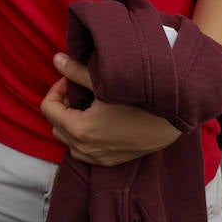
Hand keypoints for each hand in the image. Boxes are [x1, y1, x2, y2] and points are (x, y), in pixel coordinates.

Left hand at [40, 53, 181, 165]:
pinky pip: (83, 152)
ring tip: (88, 104)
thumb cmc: (139, 97)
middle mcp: (86, 149)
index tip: (72, 78)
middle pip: (56, 124)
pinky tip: (97, 119)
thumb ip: (75, 71)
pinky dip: (82, 136)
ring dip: (71, 121)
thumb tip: (56, 60)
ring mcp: (98, 158)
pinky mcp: (111, 161)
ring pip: (68, 140)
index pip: (48, 108)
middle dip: (63, 104)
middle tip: (79, 88)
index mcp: (80, 129)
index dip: (57, 88)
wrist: (172, 117)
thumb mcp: (104, 81)